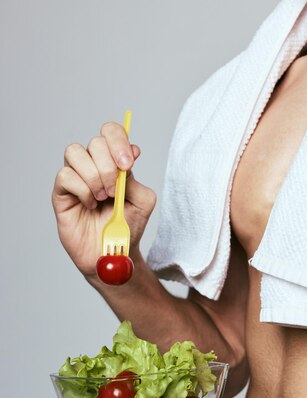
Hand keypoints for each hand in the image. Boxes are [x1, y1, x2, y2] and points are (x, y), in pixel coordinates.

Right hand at [52, 122, 156, 277]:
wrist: (113, 254)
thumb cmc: (127, 228)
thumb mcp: (143, 204)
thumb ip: (137, 180)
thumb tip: (128, 158)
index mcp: (114, 162)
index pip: (111, 132)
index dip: (119, 141)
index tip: (128, 164)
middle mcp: (94, 165)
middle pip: (96, 142)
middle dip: (109, 167)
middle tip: (114, 191)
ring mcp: (76, 177)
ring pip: (75, 152)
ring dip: (93, 176)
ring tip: (102, 198)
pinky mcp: (61, 192)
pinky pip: (65, 175)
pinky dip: (82, 190)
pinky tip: (89, 205)